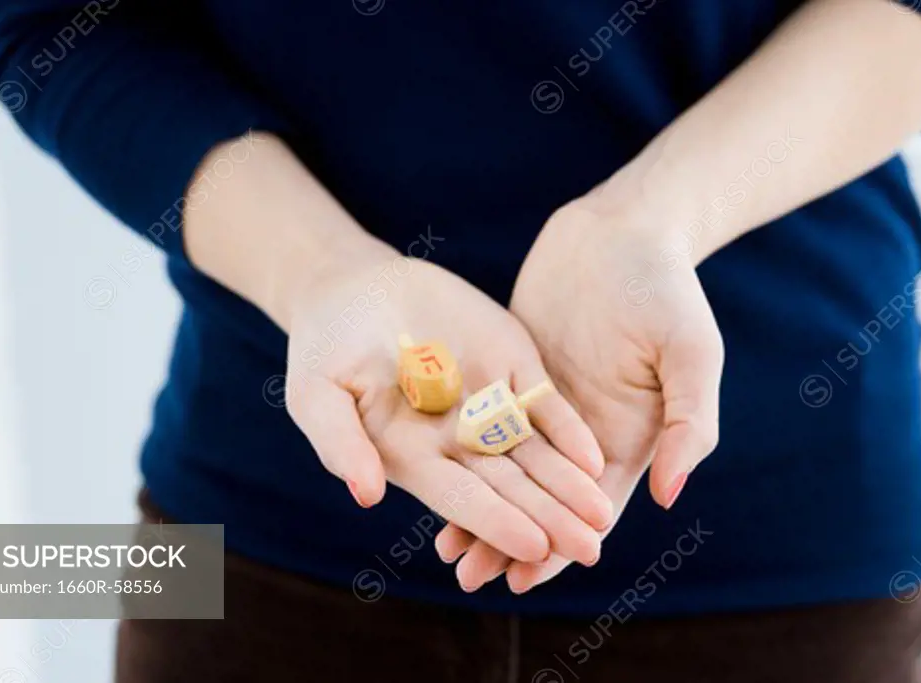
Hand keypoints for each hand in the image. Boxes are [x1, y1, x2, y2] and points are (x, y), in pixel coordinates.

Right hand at [284, 252, 614, 567]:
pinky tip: (593, 456)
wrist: (354, 290)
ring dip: (570, 484)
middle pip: (512, 486)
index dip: (498, 521)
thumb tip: (366, 496)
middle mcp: (458, 442)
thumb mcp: (316, 394)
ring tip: (604, 515)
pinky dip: (568, 430)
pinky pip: (544, 405)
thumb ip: (340, 443)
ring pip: (537, 453)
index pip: (462, 498)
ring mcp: (488, 406)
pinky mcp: (509, 368)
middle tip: (591, 550)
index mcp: (414, 458)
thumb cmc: (323, 348)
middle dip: (551, 518)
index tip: (534, 546)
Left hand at [435, 184, 723, 591]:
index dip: (560, 545)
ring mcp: (544, 404)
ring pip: (507, 470)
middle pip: (541, 499)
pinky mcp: (513, 373)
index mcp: (627, 436)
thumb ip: (686, 422)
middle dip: (508, 539)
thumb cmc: (666, 287)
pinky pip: (483, 423)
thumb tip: (669, 495)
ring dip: (480, 506)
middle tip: (469, 577)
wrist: (623, 229)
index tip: (526, 580)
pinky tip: (432, 475)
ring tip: (444, 549)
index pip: (588, 508)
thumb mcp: (691, 353)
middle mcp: (582, 431)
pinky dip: (463, 453)